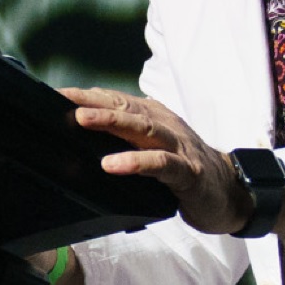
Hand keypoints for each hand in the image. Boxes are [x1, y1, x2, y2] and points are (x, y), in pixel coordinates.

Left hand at [59, 86, 253, 234]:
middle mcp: (165, 125)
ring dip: (111, 121)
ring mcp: (178, 146)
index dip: (86, 95)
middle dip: (92, 101)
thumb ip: (127, 137)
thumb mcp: (153, 147)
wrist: (229, 191)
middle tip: (64, 99)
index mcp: (154, 117)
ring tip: (82, 120)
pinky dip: (136, 162)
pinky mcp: (188, 172)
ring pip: (143, 128)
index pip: (116, 99)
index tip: (55, 93)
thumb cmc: (185, 168)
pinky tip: (113, 165)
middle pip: (126, 107)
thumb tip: (86, 131)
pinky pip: (160, 164)